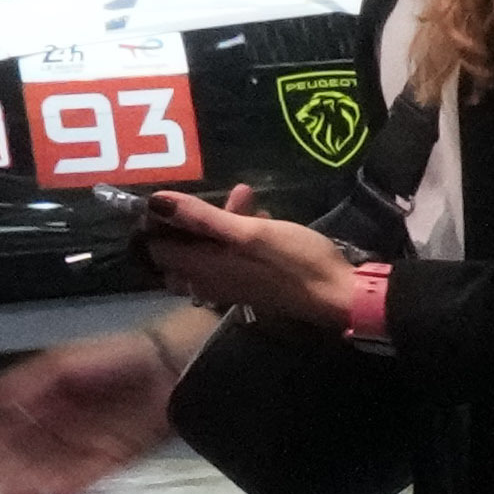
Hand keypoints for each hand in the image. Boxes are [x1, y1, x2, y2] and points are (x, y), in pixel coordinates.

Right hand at [0, 324, 187, 493]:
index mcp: (45, 401)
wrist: (173, 365)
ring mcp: (87, 444)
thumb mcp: (66, 361)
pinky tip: (50, 492)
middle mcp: (62, 426)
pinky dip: (69, 484)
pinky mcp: (114, 457)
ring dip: (28, 483)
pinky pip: (87, 475)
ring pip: (50, 469)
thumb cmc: (121, 354)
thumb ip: (28, 380)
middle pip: (24, 453)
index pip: (6, 427)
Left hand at [134, 181, 359, 334]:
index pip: (156, 247)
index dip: (159, 222)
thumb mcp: (249, 232)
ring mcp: (229, 285)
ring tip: (248, 199)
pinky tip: (260, 219)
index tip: (176, 199)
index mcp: (201, 268)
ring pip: (206, 252)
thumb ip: (201, 217)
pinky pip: (228, 259)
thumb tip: (155, 201)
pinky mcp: (249, 284)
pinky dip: (235, 239)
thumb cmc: (295, 261)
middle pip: (180, 249)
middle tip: (219, 198)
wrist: (337, 295)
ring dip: (219, 224)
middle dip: (193, 220)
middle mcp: (207, 281)